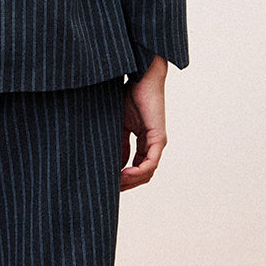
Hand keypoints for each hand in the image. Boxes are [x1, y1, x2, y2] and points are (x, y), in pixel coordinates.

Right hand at [121, 56, 166, 189]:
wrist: (142, 76)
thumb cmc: (130, 93)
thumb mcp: (119, 124)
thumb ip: (117, 142)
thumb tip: (109, 163)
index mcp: (144, 141)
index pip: (136, 167)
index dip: (122, 178)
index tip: (107, 183)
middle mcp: (153, 144)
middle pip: (143, 174)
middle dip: (126, 184)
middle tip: (109, 189)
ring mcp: (157, 142)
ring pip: (147, 172)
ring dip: (131, 181)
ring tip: (115, 183)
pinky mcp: (158, 137)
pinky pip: (150, 162)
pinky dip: (138, 171)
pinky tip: (124, 174)